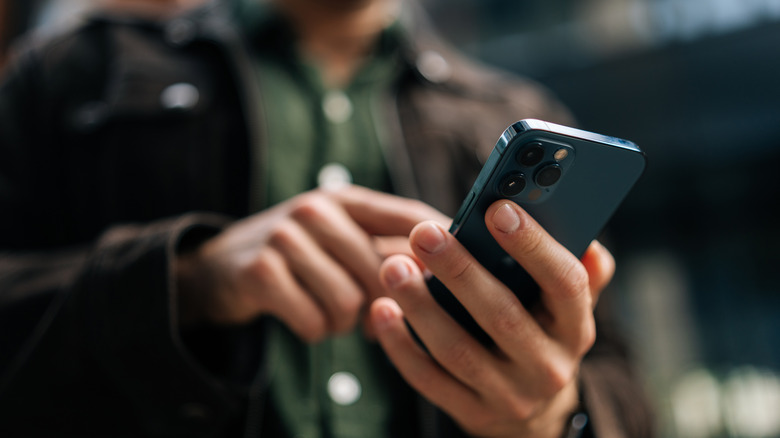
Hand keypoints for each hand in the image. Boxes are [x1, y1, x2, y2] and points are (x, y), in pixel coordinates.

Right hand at [176, 185, 447, 341]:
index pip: (410, 216)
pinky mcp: (260, 270)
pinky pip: (314, 320)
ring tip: (331, 313)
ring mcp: (285, 236)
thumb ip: (388, 250)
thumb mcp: (341, 240)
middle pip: (383, 270)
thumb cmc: (299, 257)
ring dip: (344, 322)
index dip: (442, 244)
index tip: (468, 270)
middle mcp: (317, 208)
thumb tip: (450, 274)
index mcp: (347, 199)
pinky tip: (304, 316)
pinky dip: (315, 330)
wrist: (220, 268)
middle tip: (370, 314)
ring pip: (350, 301)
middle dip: (382, 304)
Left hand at [370, 200, 614, 437]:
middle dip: (459, 270)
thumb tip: (587, 241)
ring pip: (457, 349)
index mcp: (575, 328)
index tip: (497, 209)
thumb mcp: (567, 308)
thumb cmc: (542, 335)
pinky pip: (429, 379)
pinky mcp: (471, 413)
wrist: (533, 414)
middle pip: (502, 314)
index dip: (533, 245)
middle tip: (424, 233)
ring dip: (421, 305)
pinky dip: (401, 344)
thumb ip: (581, 272)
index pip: (565, 283)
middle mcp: (547, 366)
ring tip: (393, 266)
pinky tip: (382, 309)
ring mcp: (508, 395)